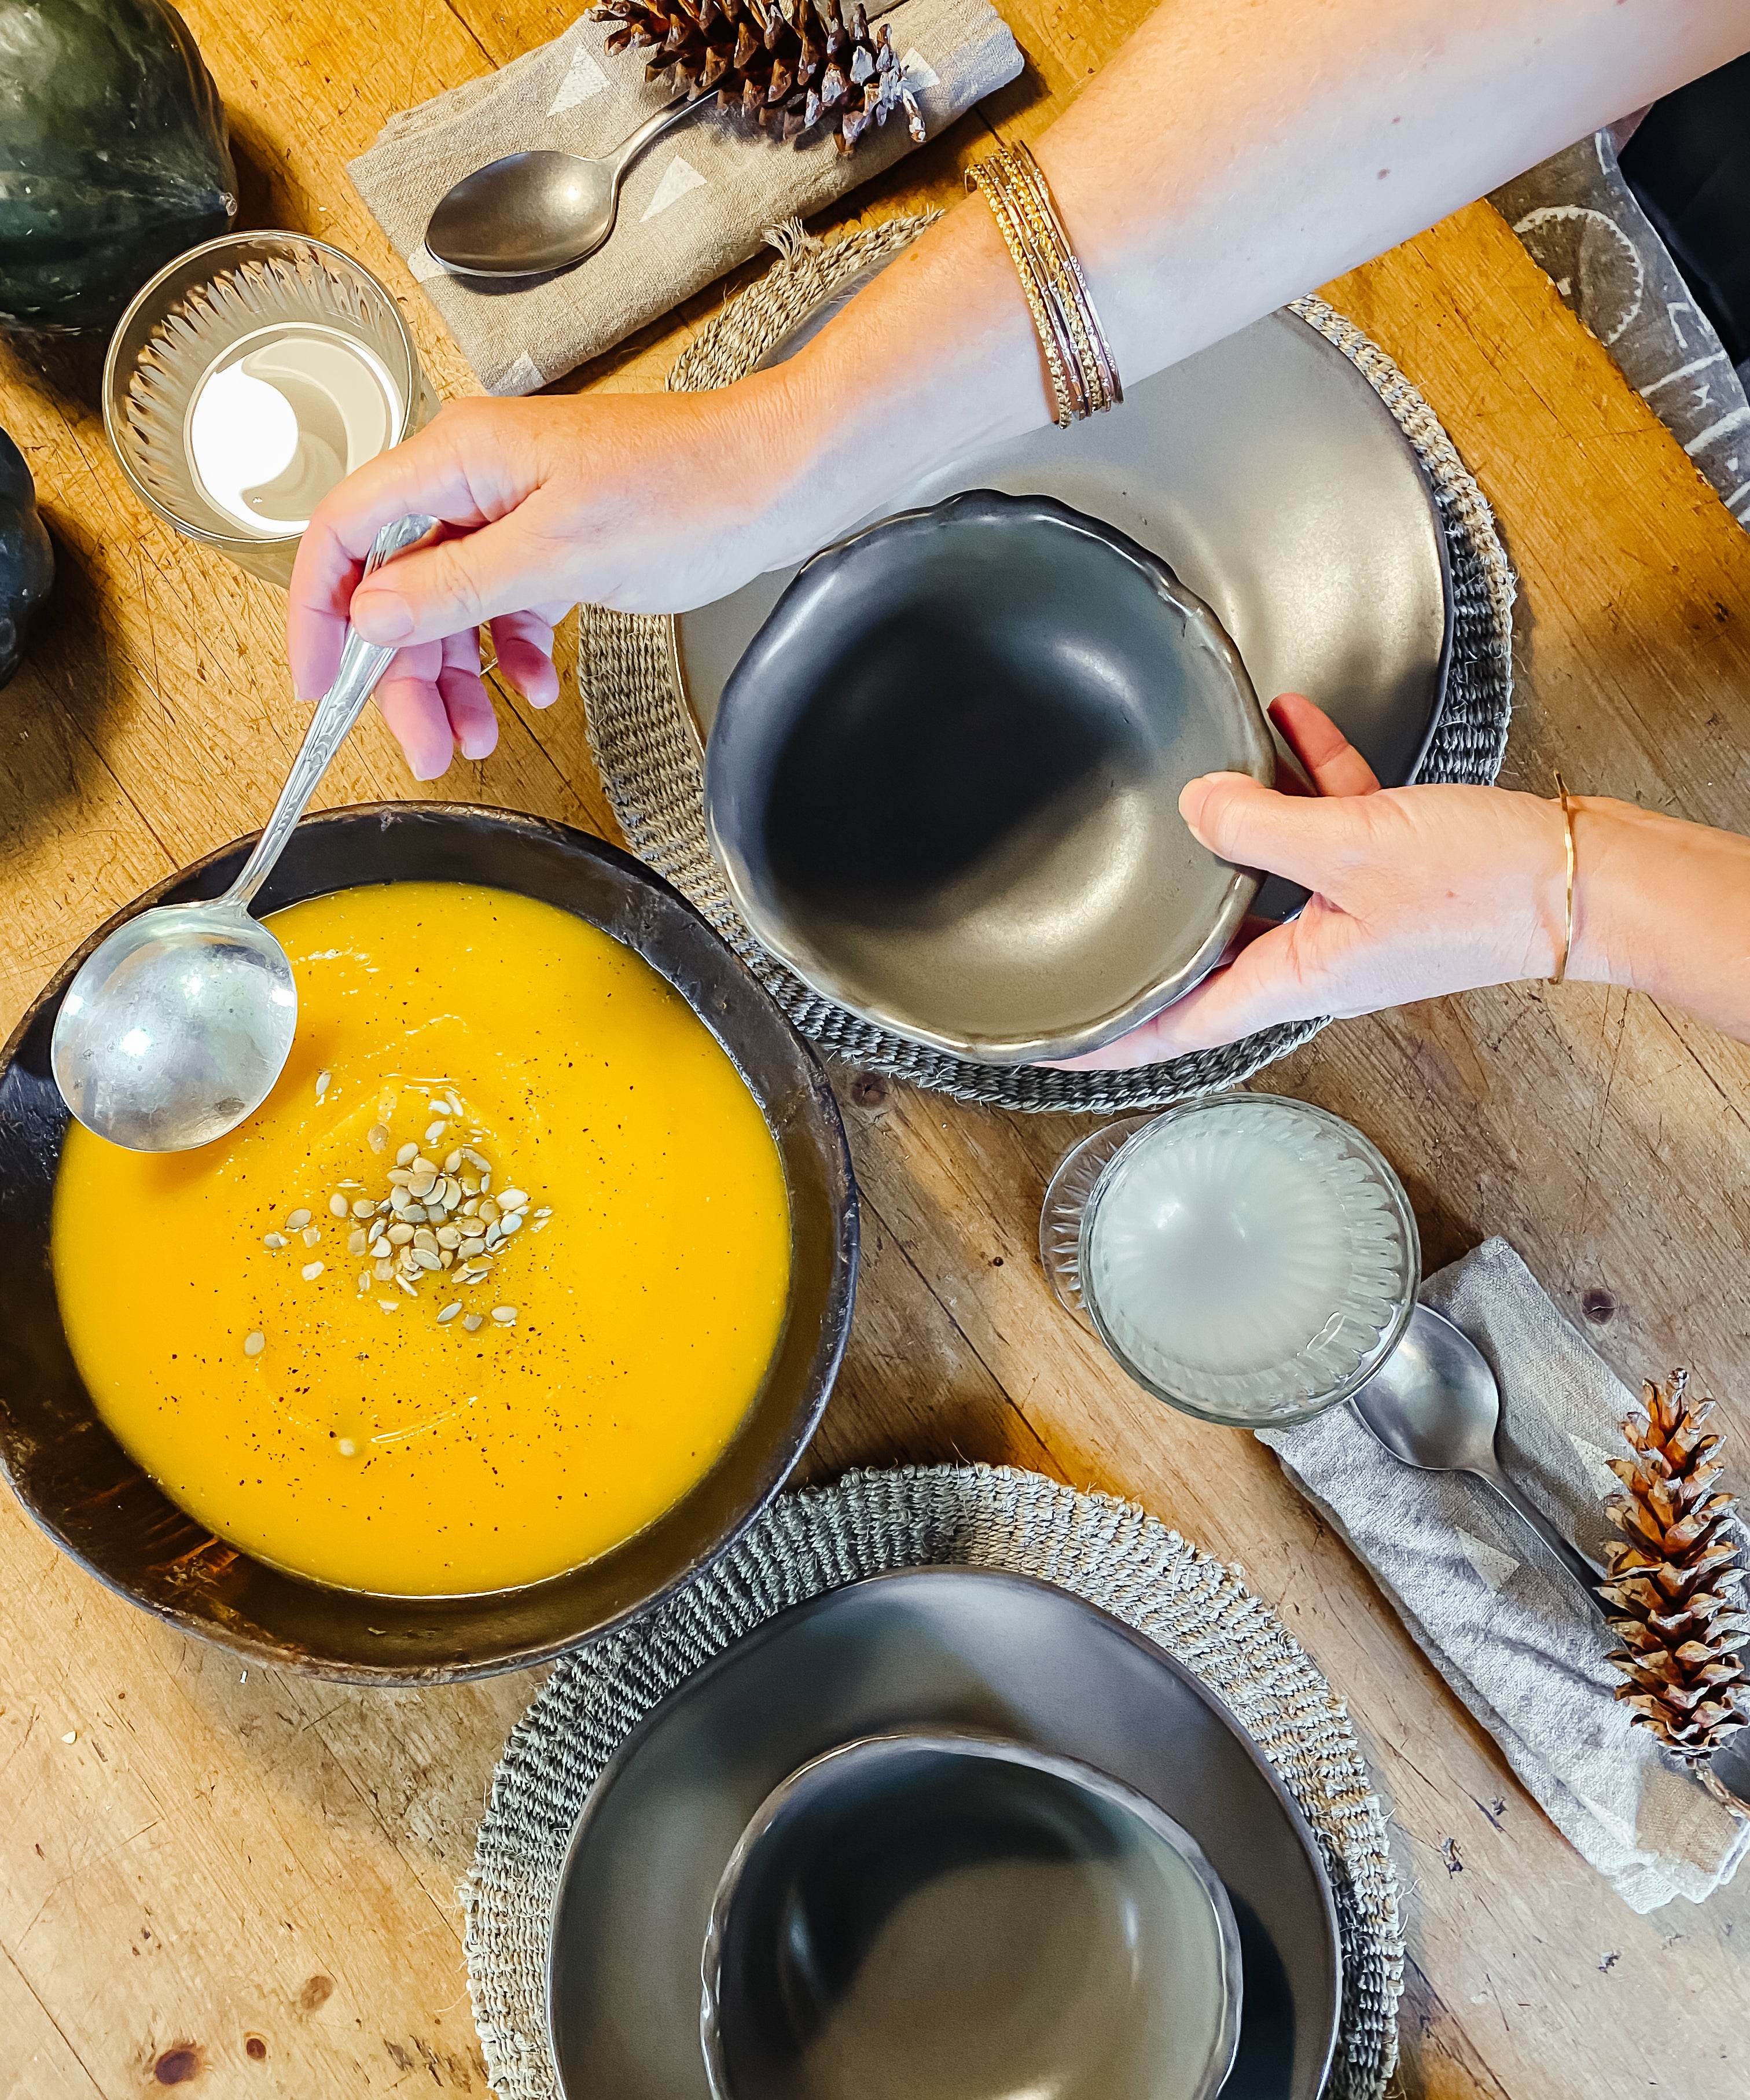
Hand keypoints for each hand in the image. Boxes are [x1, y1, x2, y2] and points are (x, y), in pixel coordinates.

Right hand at [286, 376, 812, 779]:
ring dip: (458, 677)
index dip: (320, 612)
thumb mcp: (559, 555)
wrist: (777, 479)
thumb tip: (372, 615)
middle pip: (398, 584)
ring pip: (451, 604)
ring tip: (477, 737)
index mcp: (461, 459)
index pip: (346, 532)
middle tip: (427, 745)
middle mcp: (478, 478)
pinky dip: (510, 653)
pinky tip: (532, 687)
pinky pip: (505, 604)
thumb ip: (457, 587)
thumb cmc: (690, 491)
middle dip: (404, 673)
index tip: (319, 683)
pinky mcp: (557, 539)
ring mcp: (517, 509)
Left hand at [1054, 694, 1570, 1067]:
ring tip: (1195, 773)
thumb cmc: (1484, 887)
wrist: (1582, 875)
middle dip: (1160, 919)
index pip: (1175, 1025)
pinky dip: (1305, 776)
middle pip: (1212, 946)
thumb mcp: (1355, 847)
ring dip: (1236, 822)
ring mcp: (1353, 915)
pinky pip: (1327, 823)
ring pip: (1268, 871)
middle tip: (1096, 901)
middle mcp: (1317, 957)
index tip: (1047, 1042)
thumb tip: (1193, 807)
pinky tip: (1287, 721)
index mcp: (1296, 978)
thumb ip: (1262, 823)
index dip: (1108, 1037)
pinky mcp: (1390, 871)